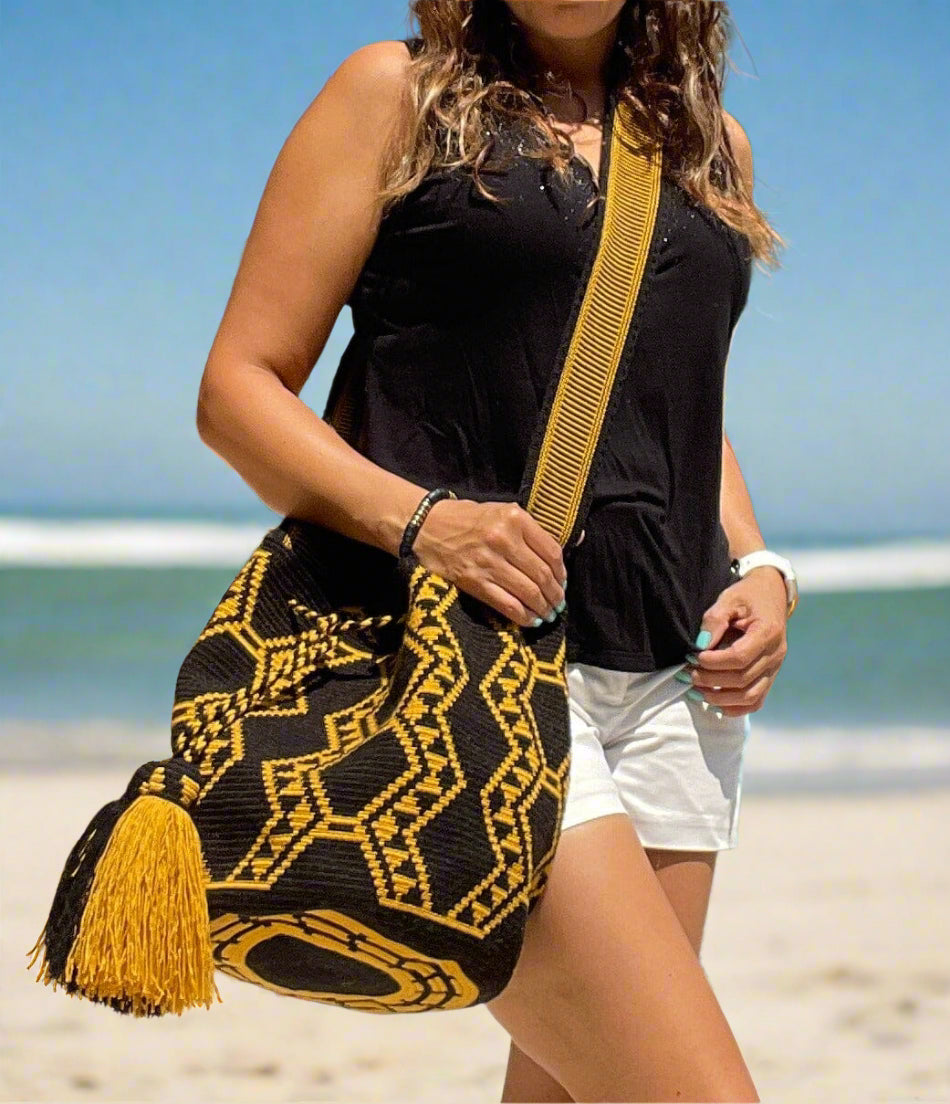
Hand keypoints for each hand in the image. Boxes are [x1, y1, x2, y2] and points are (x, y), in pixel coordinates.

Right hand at [412, 498, 566, 628]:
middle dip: (555, 595)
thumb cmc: (468, 519)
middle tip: (558, 604)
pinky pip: (507, 604)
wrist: (427, 526)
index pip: (551, 551)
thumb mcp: (503, 512)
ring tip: (548, 614)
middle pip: (542, 575)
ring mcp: (488, 562)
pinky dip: (523, 616)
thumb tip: (578, 540)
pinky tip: (530, 620)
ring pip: (528, 592)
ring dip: (543, 608)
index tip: (562, 582)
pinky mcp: (474, 582)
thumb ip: (534, 528)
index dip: (562, 572)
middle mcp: (504, 539)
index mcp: (515, 518)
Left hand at [684, 568, 788, 716]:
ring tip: (695, 690)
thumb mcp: (730, 598)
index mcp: (768, 632)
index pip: (740, 657)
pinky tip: (713, 703)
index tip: (693, 656)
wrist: (771, 596)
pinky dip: (734, 708)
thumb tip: (701, 645)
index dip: (714, 662)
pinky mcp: (770, 677)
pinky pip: (755, 701)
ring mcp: (775, 668)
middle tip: (687, 673)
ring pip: (749, 696)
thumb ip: (715, 619)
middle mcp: (776, 654)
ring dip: (719, 697)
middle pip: (742, 679)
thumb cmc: (748, 596)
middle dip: (710, 679)